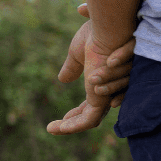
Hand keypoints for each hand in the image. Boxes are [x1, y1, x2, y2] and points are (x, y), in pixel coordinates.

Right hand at [47, 4, 135, 135]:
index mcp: (103, 82)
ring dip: (70, 126)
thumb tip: (63, 79)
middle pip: (91, 114)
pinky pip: (90, 120)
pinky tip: (60, 128)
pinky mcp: (101, 99)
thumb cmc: (96, 35)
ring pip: (91, 120)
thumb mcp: (78, 53)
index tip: (63, 116)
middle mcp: (108, 92)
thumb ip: (72, 67)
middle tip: (54, 128)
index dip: (77, 111)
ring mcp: (106, 97)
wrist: (106, 31)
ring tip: (53, 129)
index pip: (91, 103)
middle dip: (73, 121)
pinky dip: (74, 126)